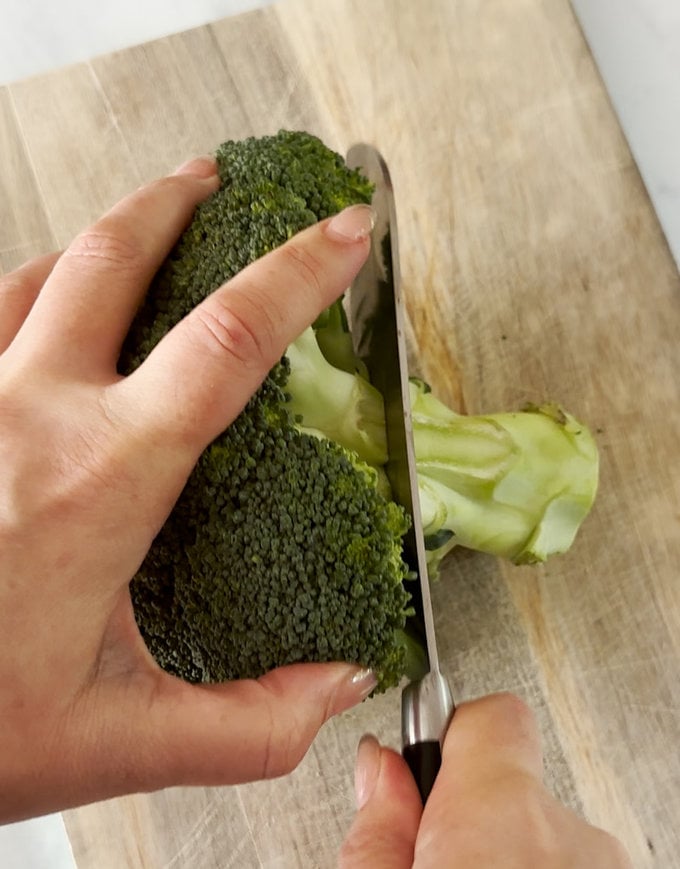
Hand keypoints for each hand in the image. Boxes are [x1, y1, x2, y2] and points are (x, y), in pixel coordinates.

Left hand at [0, 157, 376, 822]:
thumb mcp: (119, 741)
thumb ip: (249, 728)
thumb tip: (336, 686)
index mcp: (99, 478)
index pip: (224, 341)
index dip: (299, 274)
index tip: (345, 233)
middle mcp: (28, 415)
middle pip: (114, 257)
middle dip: (178, 201)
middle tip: (220, 179)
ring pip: (39, 272)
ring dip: (104, 237)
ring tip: (147, 225)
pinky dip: (33, 285)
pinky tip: (50, 302)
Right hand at [340, 693, 631, 867]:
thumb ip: (377, 827)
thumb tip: (379, 768)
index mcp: (501, 820)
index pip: (493, 714)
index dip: (451, 734)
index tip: (425, 759)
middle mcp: (571, 841)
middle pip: (512, 786)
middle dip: (471, 816)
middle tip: (433, 862)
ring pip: (542, 837)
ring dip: (509, 858)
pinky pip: (570, 866)